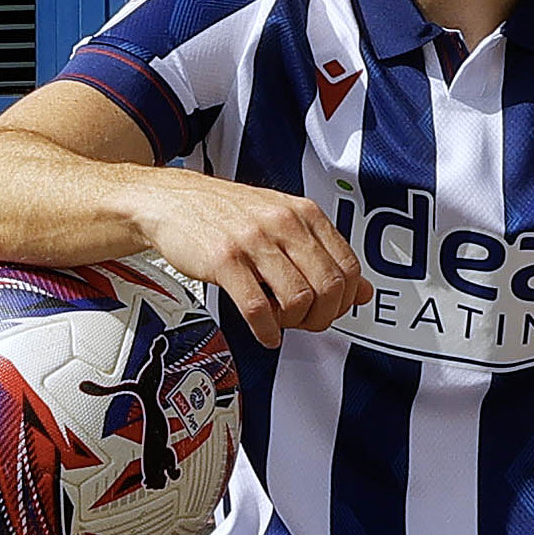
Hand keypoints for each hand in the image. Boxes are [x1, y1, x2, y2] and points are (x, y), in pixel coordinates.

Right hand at [142, 169, 371, 345]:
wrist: (170, 200)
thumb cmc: (226, 213)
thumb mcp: (283, 222)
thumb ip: (324, 253)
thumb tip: (363, 291)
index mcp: (304, 213)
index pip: (348, 266)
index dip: (345, 300)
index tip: (330, 310)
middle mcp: (283, 223)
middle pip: (329, 286)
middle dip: (322, 316)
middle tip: (306, 323)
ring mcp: (253, 240)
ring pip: (298, 298)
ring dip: (294, 323)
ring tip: (281, 323)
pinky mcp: (223, 260)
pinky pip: (257, 308)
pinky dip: (267, 331)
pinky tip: (265, 334)